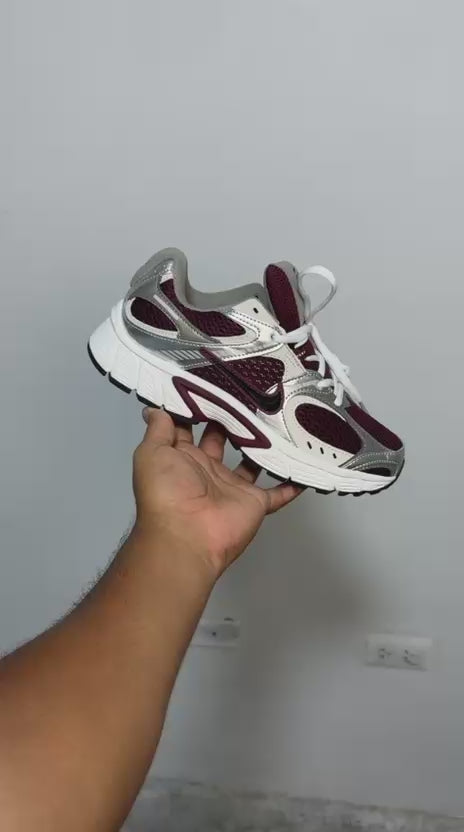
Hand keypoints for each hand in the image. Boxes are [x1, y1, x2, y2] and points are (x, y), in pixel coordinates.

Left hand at [132, 408, 302, 577]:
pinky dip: (291, 484)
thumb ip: (158, 429)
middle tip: (250, 391)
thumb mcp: (152, 453)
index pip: (189, 427)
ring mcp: (232, 487)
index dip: (198, 406)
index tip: (213, 381)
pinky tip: (304, 465)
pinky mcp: (255, 502)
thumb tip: (154, 408)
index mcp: (182, 457)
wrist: (187, 536)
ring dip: (263, 445)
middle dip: (232, 418)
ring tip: (278, 416)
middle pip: (222, 439)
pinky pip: (278, 493)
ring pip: (252, 462)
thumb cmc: (166, 491)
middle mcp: (207, 470)